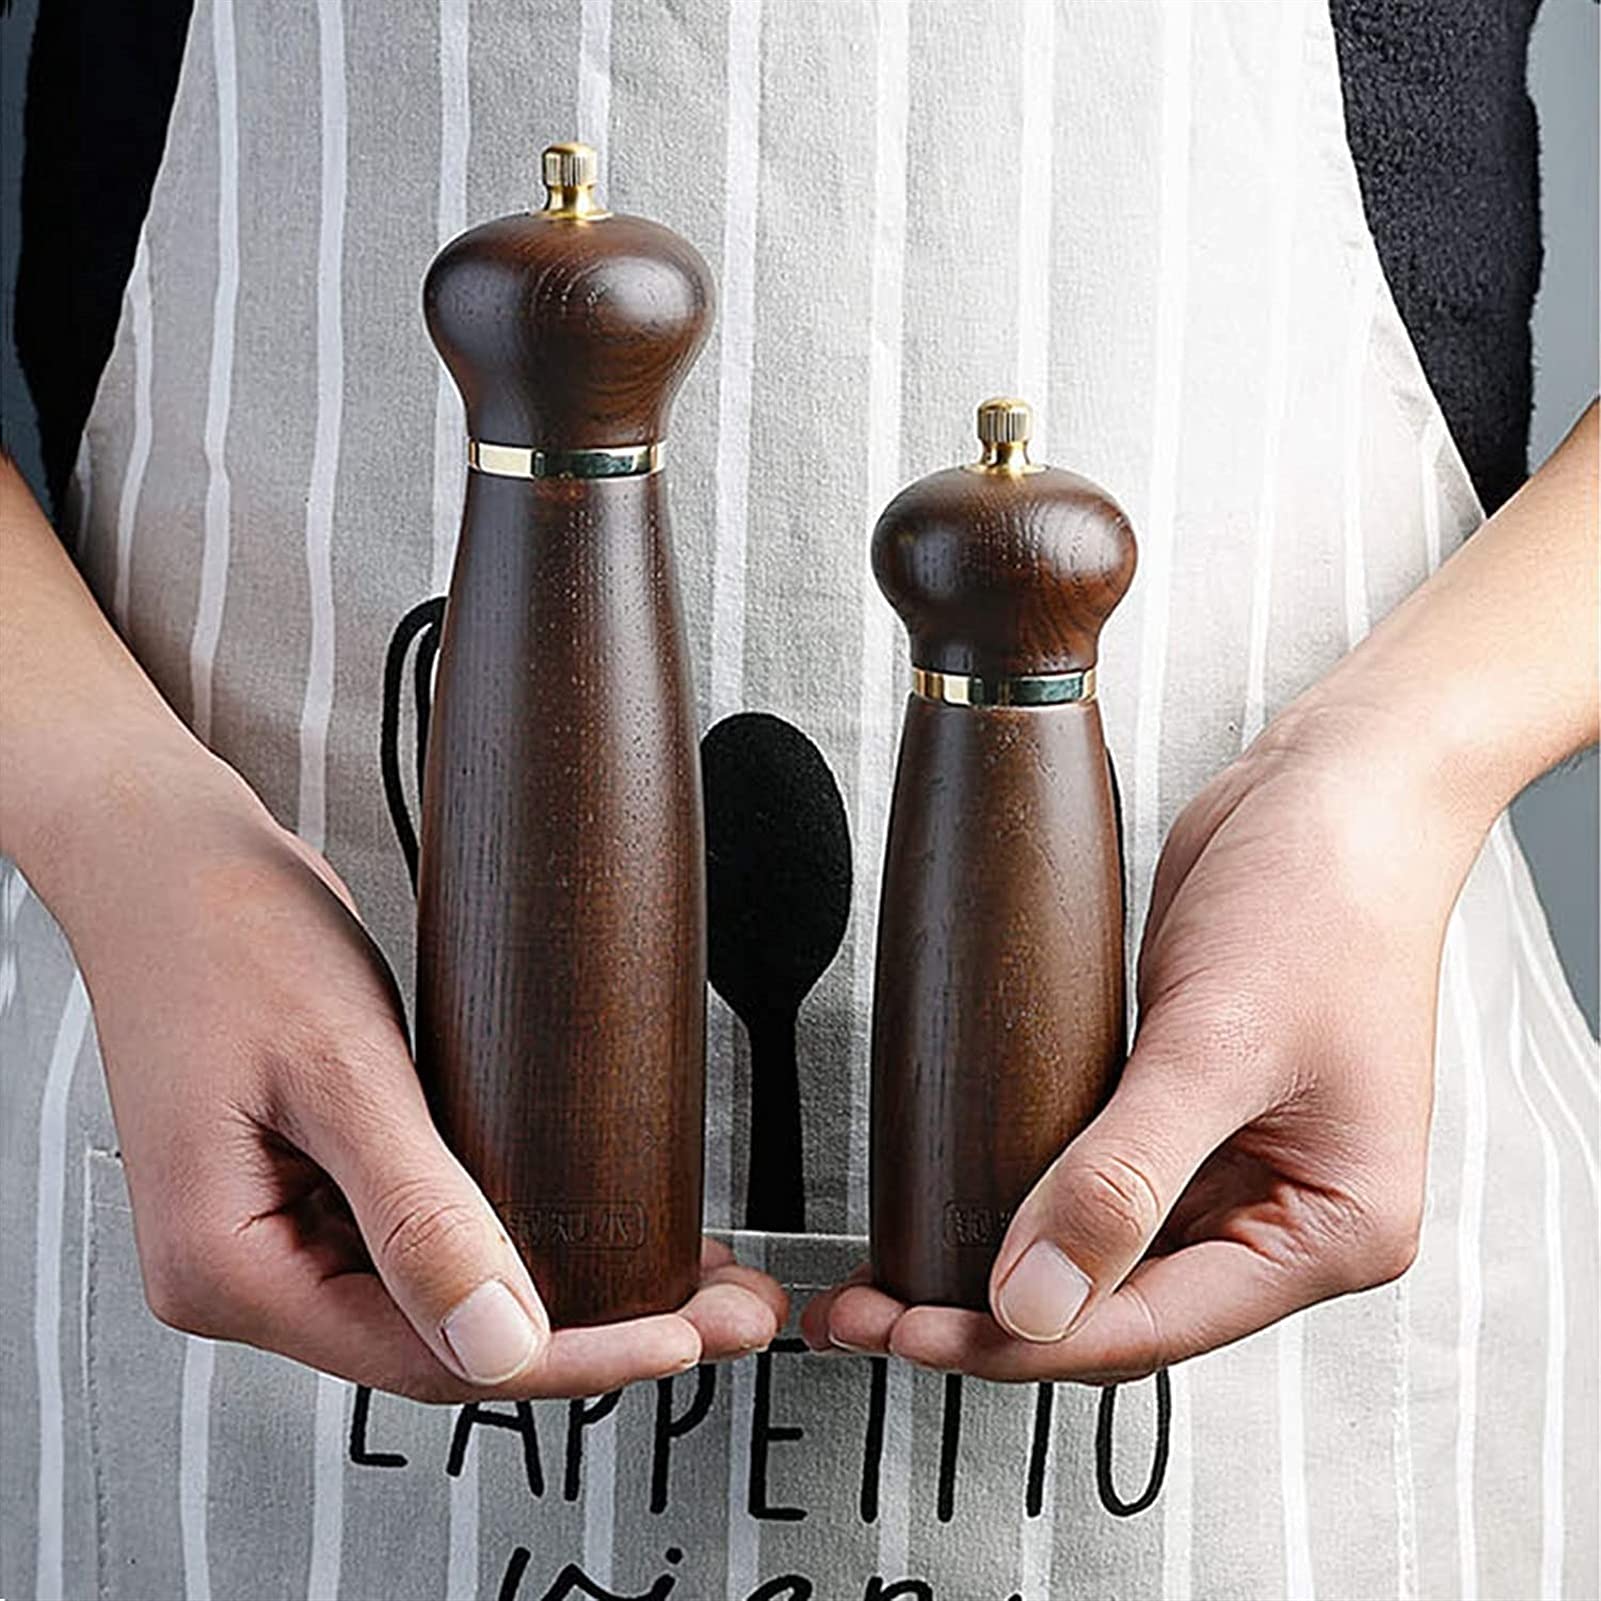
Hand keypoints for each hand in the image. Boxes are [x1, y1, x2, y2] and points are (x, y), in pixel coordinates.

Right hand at [62, 750, 784, 1401]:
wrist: (168, 860)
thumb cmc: (229, 937)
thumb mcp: (341, 1069)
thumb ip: (419, 1215)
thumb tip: (504, 1345)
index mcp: (229, 1270)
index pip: (426, 1359)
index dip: (567, 1360)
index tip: (679, 1338)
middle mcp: (248, 1275)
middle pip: (442, 1345)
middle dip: (588, 1334)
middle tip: (719, 1311)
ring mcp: (280, 1234)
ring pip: (441, 1302)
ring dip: (561, 1297)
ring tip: (685, 1280)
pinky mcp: (313, 1191)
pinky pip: (423, 1244)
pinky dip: (512, 1244)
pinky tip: (591, 1233)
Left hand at [804, 702, 1479, 1380]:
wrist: (1333, 793)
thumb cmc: (1319, 901)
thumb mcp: (1216, 1045)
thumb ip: (1122, 1182)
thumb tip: (1031, 1304)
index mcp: (1332, 1229)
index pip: (1152, 1326)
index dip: (1023, 1341)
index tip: (915, 1335)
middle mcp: (1286, 1212)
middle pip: (1120, 1305)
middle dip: (997, 1318)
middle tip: (879, 1314)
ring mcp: (1234, 1161)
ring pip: (1102, 1255)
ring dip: (1004, 1269)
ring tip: (897, 1280)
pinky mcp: (1184, 1109)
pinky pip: (1098, 1184)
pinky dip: (1031, 1201)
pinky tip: (962, 1204)